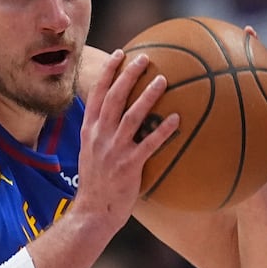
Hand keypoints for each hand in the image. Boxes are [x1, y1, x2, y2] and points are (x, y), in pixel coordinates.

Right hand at [70, 49, 176, 226]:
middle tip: (144, 58)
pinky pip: (149, 144)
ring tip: (163, 79)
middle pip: (113, 98)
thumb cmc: (97, 185)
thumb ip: (103, 135)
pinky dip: (163, 130)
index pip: (96, 95)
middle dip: (128, 75)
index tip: (120, 54)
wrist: (92, 212)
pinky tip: (177, 118)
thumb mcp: (91, 154)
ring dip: (147, 95)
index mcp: (89, 131)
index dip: (108, 73)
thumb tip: (121, 120)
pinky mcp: (129, 166)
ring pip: (131, 116)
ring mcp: (113, 150)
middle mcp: (99, 137)